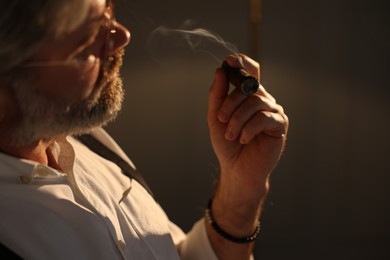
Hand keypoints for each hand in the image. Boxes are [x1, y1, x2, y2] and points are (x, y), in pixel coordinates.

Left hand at [208, 53, 288, 210]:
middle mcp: (263, 98)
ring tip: (231, 135)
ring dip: (237, 119)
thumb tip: (220, 71)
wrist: (236, 168)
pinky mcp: (280, 124)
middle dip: (230, 102)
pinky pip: (263, 117)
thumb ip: (217, 94)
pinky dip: (248, 128)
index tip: (229, 61)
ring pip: (255, 102)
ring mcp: (273, 110)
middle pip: (248, 85)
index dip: (241, 62)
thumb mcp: (216, 117)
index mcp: (248, 94)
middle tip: (221, 120)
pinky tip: (243, 139)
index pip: (250, 70)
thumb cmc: (227, 142)